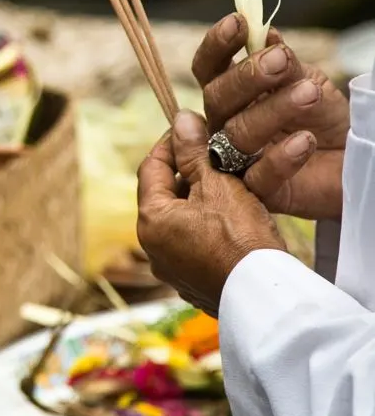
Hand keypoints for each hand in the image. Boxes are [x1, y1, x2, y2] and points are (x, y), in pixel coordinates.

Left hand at [137, 111, 285, 317]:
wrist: (264, 296)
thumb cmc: (240, 238)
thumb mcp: (218, 185)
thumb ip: (195, 152)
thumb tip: (182, 119)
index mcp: (150, 220)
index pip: (150, 168)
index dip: (170, 144)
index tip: (190, 130)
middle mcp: (152, 247)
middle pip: (163, 195)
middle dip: (186, 172)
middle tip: (212, 155)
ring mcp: (170, 268)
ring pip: (179, 220)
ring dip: (197, 200)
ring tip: (226, 184)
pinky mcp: (191, 283)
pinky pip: (192, 244)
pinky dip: (205, 226)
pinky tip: (231, 219)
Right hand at [192, 14, 347, 219]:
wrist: (352, 158)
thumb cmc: (323, 117)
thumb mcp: (307, 82)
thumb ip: (285, 65)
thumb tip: (263, 33)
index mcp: (230, 94)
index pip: (208, 68)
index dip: (217, 46)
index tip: (237, 23)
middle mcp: (224, 124)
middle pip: (215, 99)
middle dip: (246, 77)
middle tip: (281, 61)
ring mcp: (235, 159)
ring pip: (235, 135)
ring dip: (271, 111)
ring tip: (309, 94)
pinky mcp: (256, 192)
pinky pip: (258, 177)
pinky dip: (281, 158)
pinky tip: (305, 141)